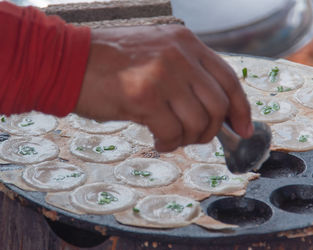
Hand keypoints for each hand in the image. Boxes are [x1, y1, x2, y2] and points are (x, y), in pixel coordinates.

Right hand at [74, 25, 252, 151]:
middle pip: (218, 105)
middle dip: (211, 130)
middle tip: (195, 137)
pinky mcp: (145, 96)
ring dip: (187, 139)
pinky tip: (157, 139)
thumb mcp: (156, 55)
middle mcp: (179, 55)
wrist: (68, 62)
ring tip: (170, 137)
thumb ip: (186, 76)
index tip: (244, 129)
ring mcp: (163, 74)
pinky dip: (168, 143)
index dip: (241, 109)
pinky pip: (172, 133)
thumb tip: (212, 111)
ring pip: (198, 122)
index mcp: (186, 43)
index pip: (228, 79)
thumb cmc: (110, 64)